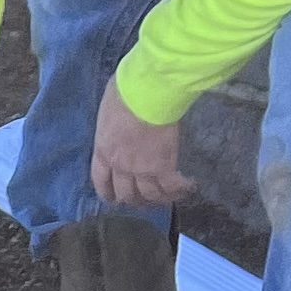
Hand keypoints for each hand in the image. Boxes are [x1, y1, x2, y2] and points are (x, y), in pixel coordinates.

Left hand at [89, 80, 190, 210]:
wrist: (147, 91)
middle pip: (126, 194)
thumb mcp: (108, 108)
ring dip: (159, 199)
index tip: (113, 198)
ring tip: (167, 197)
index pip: (101, 181)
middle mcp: (120, 166)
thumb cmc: (127, 90)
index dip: (108, 193)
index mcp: (103, 151)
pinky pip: (171, 186)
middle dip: (134, 200)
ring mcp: (141, 169)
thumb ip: (112, 122)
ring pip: (149, 195)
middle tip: (144, 200)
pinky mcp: (163, 166)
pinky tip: (188, 187)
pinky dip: (180, 190)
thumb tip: (119, 116)